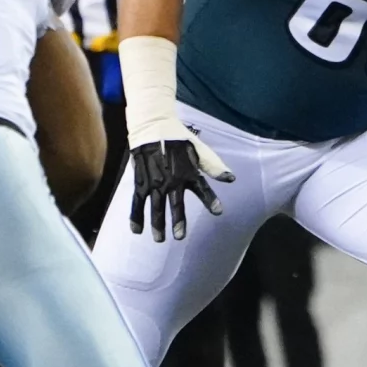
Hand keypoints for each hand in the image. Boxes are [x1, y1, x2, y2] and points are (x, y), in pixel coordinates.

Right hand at [128, 127, 233, 242]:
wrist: (152, 126)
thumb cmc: (178, 138)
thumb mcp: (198, 149)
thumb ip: (213, 166)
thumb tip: (231, 179)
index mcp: (188, 172)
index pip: (202, 188)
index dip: (211, 200)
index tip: (219, 211)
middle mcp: (171, 179)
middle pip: (175, 203)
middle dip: (178, 221)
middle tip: (179, 236)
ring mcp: (155, 182)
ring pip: (155, 206)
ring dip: (157, 223)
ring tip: (160, 239)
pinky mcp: (141, 182)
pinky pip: (137, 201)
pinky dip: (136, 216)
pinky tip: (136, 230)